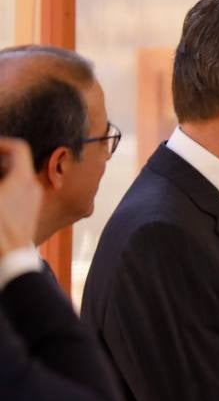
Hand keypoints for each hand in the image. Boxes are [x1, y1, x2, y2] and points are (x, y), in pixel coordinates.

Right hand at [0, 138, 40, 253]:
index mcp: (23, 179)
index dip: (1, 143)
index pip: (19, 148)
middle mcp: (33, 187)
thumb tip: (0, 178)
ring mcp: (33, 201)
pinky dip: (6, 186)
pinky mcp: (29, 213)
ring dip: (1, 173)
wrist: (10, 258)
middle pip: (17, 162)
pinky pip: (19, 191)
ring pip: (18, 177)